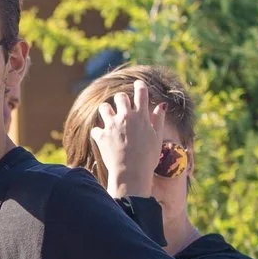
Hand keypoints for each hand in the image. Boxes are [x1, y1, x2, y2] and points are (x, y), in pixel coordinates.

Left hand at [90, 83, 166, 197]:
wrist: (132, 174)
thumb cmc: (148, 158)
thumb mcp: (157, 138)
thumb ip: (158, 120)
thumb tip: (162, 105)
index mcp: (141, 116)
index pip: (141, 92)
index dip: (140, 86)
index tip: (138, 85)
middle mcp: (126, 117)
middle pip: (120, 97)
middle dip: (121, 99)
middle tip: (122, 106)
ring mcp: (112, 125)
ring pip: (104, 107)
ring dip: (106, 111)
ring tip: (110, 119)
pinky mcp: (101, 136)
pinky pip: (95, 129)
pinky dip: (98, 133)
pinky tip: (103, 138)